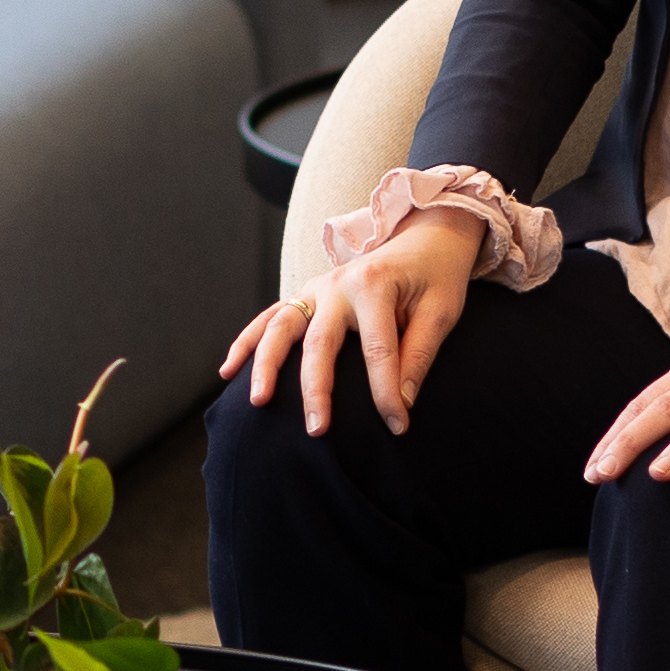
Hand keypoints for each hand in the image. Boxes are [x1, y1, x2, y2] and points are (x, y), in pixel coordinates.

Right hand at [223, 213, 481, 435]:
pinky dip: (247, 343)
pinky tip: (228, 370)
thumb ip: (420, 354)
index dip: (387, 393)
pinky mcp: (304, 295)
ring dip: (265, 365)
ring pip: (281, 328)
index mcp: (375, 285)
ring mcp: (315, 288)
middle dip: (316, 390)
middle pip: (319, 343)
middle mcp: (338, 284)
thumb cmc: (435, 279)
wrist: (423, 239)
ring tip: (258, 401)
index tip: (398, 427)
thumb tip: (402, 402)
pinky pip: (269, 319)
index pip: (378, 350)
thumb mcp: (441, 312)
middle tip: (317, 431)